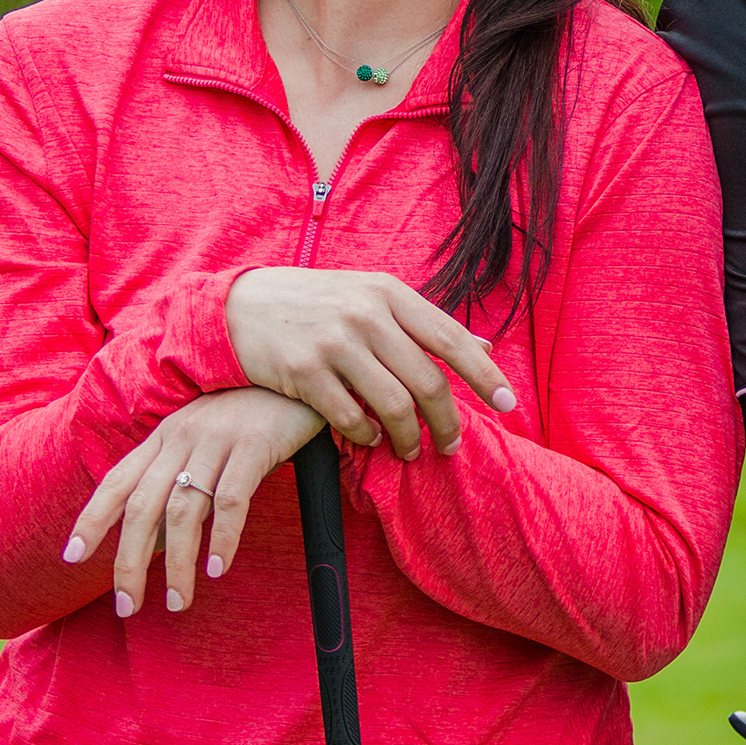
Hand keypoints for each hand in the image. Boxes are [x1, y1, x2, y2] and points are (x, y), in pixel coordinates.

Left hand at [61, 387, 323, 615]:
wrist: (299, 372)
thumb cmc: (253, 412)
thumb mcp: (205, 439)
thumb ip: (180, 481)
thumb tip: (154, 541)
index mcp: (164, 436)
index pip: (116, 482)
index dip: (91, 520)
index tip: (73, 558)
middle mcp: (182, 436)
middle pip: (142, 508)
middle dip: (128, 563)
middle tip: (127, 606)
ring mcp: (217, 440)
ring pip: (183, 511)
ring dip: (176, 564)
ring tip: (178, 599)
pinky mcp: (254, 444)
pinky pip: (231, 500)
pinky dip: (222, 538)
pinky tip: (218, 567)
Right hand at [226, 267, 516, 459]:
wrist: (237, 306)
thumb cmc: (316, 304)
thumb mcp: (371, 297)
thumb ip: (424, 323)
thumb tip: (484, 345)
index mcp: (390, 293)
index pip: (451, 339)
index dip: (484, 375)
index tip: (508, 404)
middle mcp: (366, 314)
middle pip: (427, 381)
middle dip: (446, 422)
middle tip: (450, 446)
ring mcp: (334, 342)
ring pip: (393, 406)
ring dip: (408, 438)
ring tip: (410, 451)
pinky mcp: (303, 371)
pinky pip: (350, 418)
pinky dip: (365, 436)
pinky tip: (368, 439)